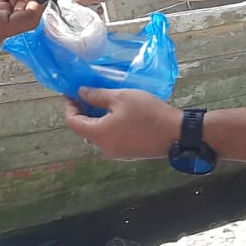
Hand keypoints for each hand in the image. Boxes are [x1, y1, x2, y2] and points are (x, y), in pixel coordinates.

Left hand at [63, 87, 181, 159]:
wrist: (176, 134)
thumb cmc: (147, 113)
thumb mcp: (120, 98)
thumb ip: (96, 96)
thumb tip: (81, 93)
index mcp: (98, 135)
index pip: (72, 122)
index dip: (68, 106)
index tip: (70, 92)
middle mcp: (103, 148)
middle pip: (83, 130)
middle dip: (81, 112)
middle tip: (86, 94)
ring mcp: (116, 153)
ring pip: (97, 135)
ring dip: (95, 119)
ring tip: (101, 101)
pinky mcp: (128, 153)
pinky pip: (110, 139)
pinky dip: (107, 126)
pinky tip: (116, 113)